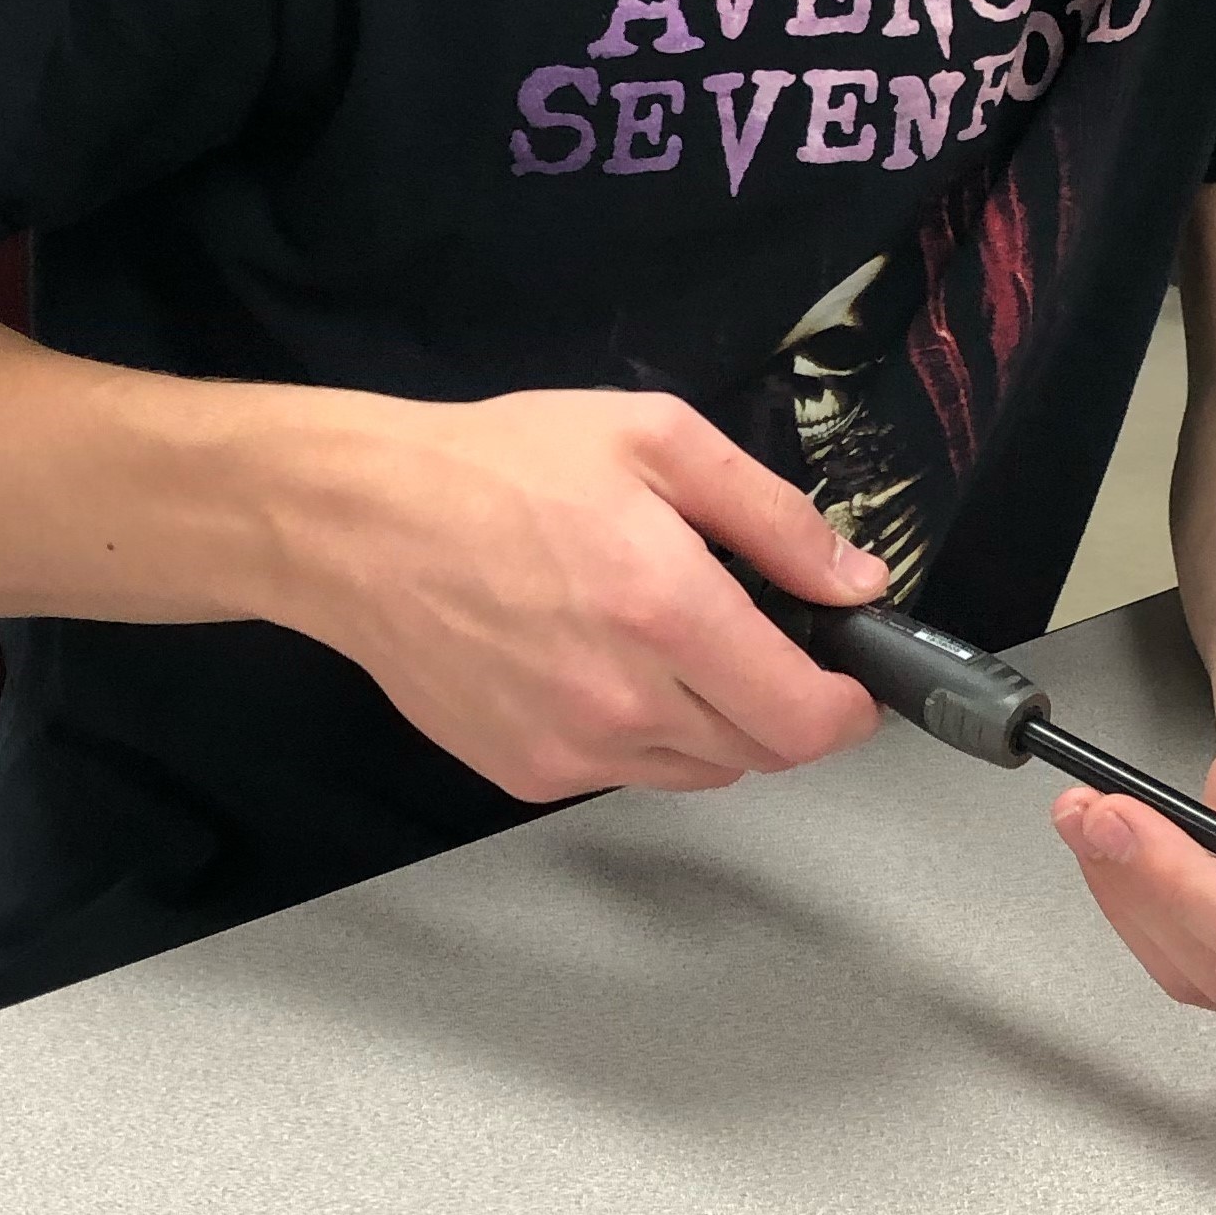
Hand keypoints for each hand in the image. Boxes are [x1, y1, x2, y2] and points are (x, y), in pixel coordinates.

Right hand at [282, 386, 886, 800]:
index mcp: (669, 611)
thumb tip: (857, 583)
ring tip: (675, 646)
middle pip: (760, 752)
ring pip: (697, 771)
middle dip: (784, 706)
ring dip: (716, 724)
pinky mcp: (525, 773)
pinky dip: (643, 735)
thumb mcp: (657, 441)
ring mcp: (571, 748)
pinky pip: (625, 772)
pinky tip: (605, 665)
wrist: (358, 524)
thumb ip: (772, 517)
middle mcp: (625, 700)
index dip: (849, 708)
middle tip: (762, 641)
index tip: (854, 681)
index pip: (804, 718)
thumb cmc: (503, 466)